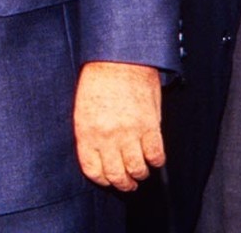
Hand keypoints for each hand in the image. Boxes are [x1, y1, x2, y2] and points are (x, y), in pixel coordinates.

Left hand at [73, 60, 163, 190]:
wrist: (119, 57)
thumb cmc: (99, 78)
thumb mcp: (84, 107)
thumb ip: (91, 133)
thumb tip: (100, 153)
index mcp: (87, 132)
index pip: (94, 170)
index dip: (103, 179)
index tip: (108, 179)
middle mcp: (107, 136)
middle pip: (116, 175)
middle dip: (124, 184)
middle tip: (129, 183)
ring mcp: (129, 132)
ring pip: (137, 169)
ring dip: (140, 174)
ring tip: (141, 171)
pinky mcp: (150, 125)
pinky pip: (155, 154)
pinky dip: (156, 161)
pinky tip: (155, 158)